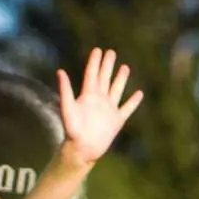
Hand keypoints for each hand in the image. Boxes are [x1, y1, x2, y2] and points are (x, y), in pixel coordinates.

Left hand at [56, 47, 143, 167]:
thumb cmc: (73, 130)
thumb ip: (66, 90)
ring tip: (125, 67)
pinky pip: (127, 108)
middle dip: (107, 65)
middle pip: (105, 78)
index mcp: (88, 96)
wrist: (82, 149)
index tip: (98, 50)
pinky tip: (139, 93)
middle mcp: (99, 100)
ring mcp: (109, 109)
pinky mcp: (117, 120)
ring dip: (121, 79)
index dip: (94, 62)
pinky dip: (134, 101)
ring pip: (117, 90)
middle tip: (111, 52)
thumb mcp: (68, 108)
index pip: (92, 74)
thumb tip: (60, 71)